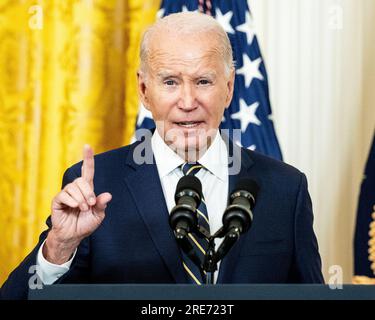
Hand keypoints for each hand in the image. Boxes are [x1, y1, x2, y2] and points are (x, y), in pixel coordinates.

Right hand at [44, 145, 111, 263]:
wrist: (73, 235)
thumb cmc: (85, 224)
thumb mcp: (98, 215)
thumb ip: (102, 205)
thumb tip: (108, 195)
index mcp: (87, 190)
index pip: (87, 171)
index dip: (88, 158)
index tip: (87, 146)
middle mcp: (76, 189)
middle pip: (82, 180)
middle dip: (88, 192)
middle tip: (91, 205)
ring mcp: (66, 194)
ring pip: (73, 187)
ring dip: (81, 199)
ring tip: (83, 209)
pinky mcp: (58, 200)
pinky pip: (64, 195)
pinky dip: (72, 201)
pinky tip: (74, 208)